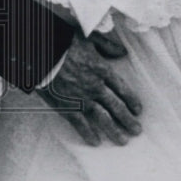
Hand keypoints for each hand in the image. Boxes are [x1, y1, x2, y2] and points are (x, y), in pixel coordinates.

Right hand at [36, 30, 142, 146]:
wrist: (41, 52)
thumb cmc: (64, 42)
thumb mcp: (88, 38)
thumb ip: (107, 46)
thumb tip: (122, 52)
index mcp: (102, 70)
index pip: (122, 89)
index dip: (132, 100)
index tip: (138, 110)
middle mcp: (95, 87)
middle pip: (117, 106)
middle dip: (128, 120)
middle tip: (136, 130)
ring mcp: (82, 99)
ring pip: (103, 118)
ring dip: (115, 130)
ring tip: (123, 140)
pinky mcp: (67, 107)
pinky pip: (81, 124)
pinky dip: (89, 134)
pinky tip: (96, 142)